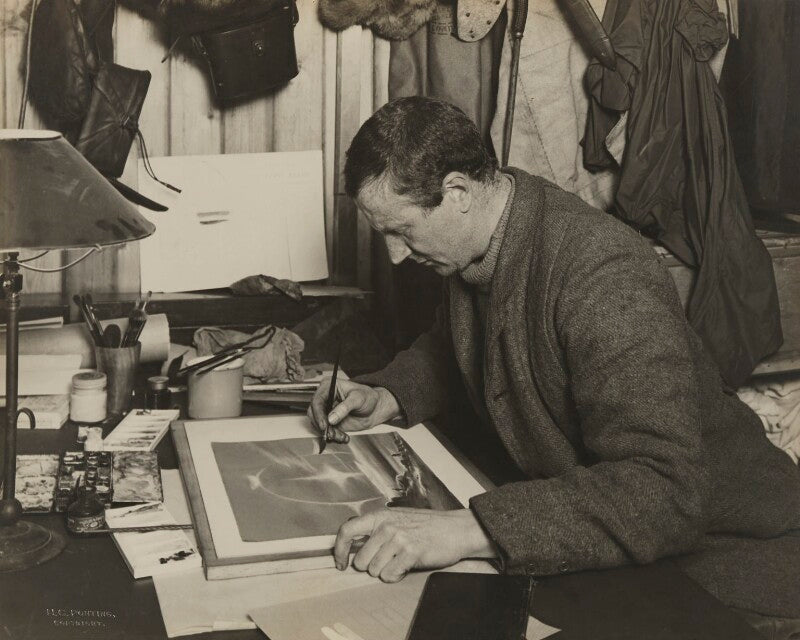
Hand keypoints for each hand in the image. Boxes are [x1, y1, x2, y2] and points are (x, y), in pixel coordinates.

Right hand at [307, 379, 400, 442]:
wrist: (374, 408)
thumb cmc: (367, 397)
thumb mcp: (358, 398)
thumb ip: (345, 407)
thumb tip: (331, 418)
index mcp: (329, 386)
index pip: (317, 400)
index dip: (318, 413)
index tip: (324, 425)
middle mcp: (325, 398)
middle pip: (313, 413)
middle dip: (322, 425)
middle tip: (331, 434)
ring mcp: (326, 410)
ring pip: (318, 424)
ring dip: (328, 432)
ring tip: (341, 436)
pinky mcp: (329, 421)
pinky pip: (326, 430)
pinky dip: (333, 436)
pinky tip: (343, 437)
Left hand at [333, 508, 497, 581]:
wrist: (454, 529)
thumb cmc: (426, 526)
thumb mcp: (397, 518)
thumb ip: (376, 529)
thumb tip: (353, 547)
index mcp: (380, 516)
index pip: (347, 530)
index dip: (339, 550)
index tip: (341, 563)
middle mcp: (386, 526)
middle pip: (361, 560)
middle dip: (371, 566)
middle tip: (387, 561)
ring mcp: (398, 539)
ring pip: (374, 570)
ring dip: (386, 571)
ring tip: (399, 561)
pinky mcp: (410, 553)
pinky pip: (390, 576)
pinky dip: (397, 576)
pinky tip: (406, 566)